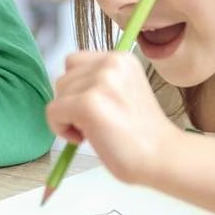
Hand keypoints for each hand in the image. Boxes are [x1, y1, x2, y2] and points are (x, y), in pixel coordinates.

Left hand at [46, 50, 181, 185]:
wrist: (161, 157)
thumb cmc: (142, 134)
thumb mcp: (124, 90)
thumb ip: (99, 82)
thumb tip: (65, 87)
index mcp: (120, 58)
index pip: (75, 62)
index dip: (78, 88)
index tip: (96, 108)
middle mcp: (111, 63)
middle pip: (64, 78)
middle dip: (72, 103)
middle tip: (97, 123)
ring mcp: (99, 82)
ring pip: (57, 95)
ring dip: (68, 117)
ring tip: (95, 130)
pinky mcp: (88, 103)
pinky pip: (53, 112)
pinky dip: (61, 129)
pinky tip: (84, 138)